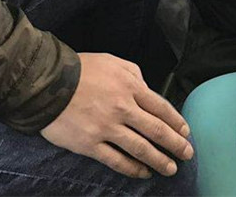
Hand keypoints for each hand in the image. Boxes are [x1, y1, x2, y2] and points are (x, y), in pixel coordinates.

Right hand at [41, 53, 192, 177]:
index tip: (185, 132)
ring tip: (171, 169)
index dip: (176, 122)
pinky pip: (116, 161)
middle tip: (187, 154)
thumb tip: (147, 89)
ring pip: (140, 149)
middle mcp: (123, 109)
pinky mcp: (91, 145)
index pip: (161, 107)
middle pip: (156, 130)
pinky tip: (143, 173)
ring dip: (159, 161)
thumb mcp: (113, 62)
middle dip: (175, 144)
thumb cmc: (82, 69)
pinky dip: (133, 169)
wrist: (49, 83)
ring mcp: (107, 128)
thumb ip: (134, 74)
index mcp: (130, 86)